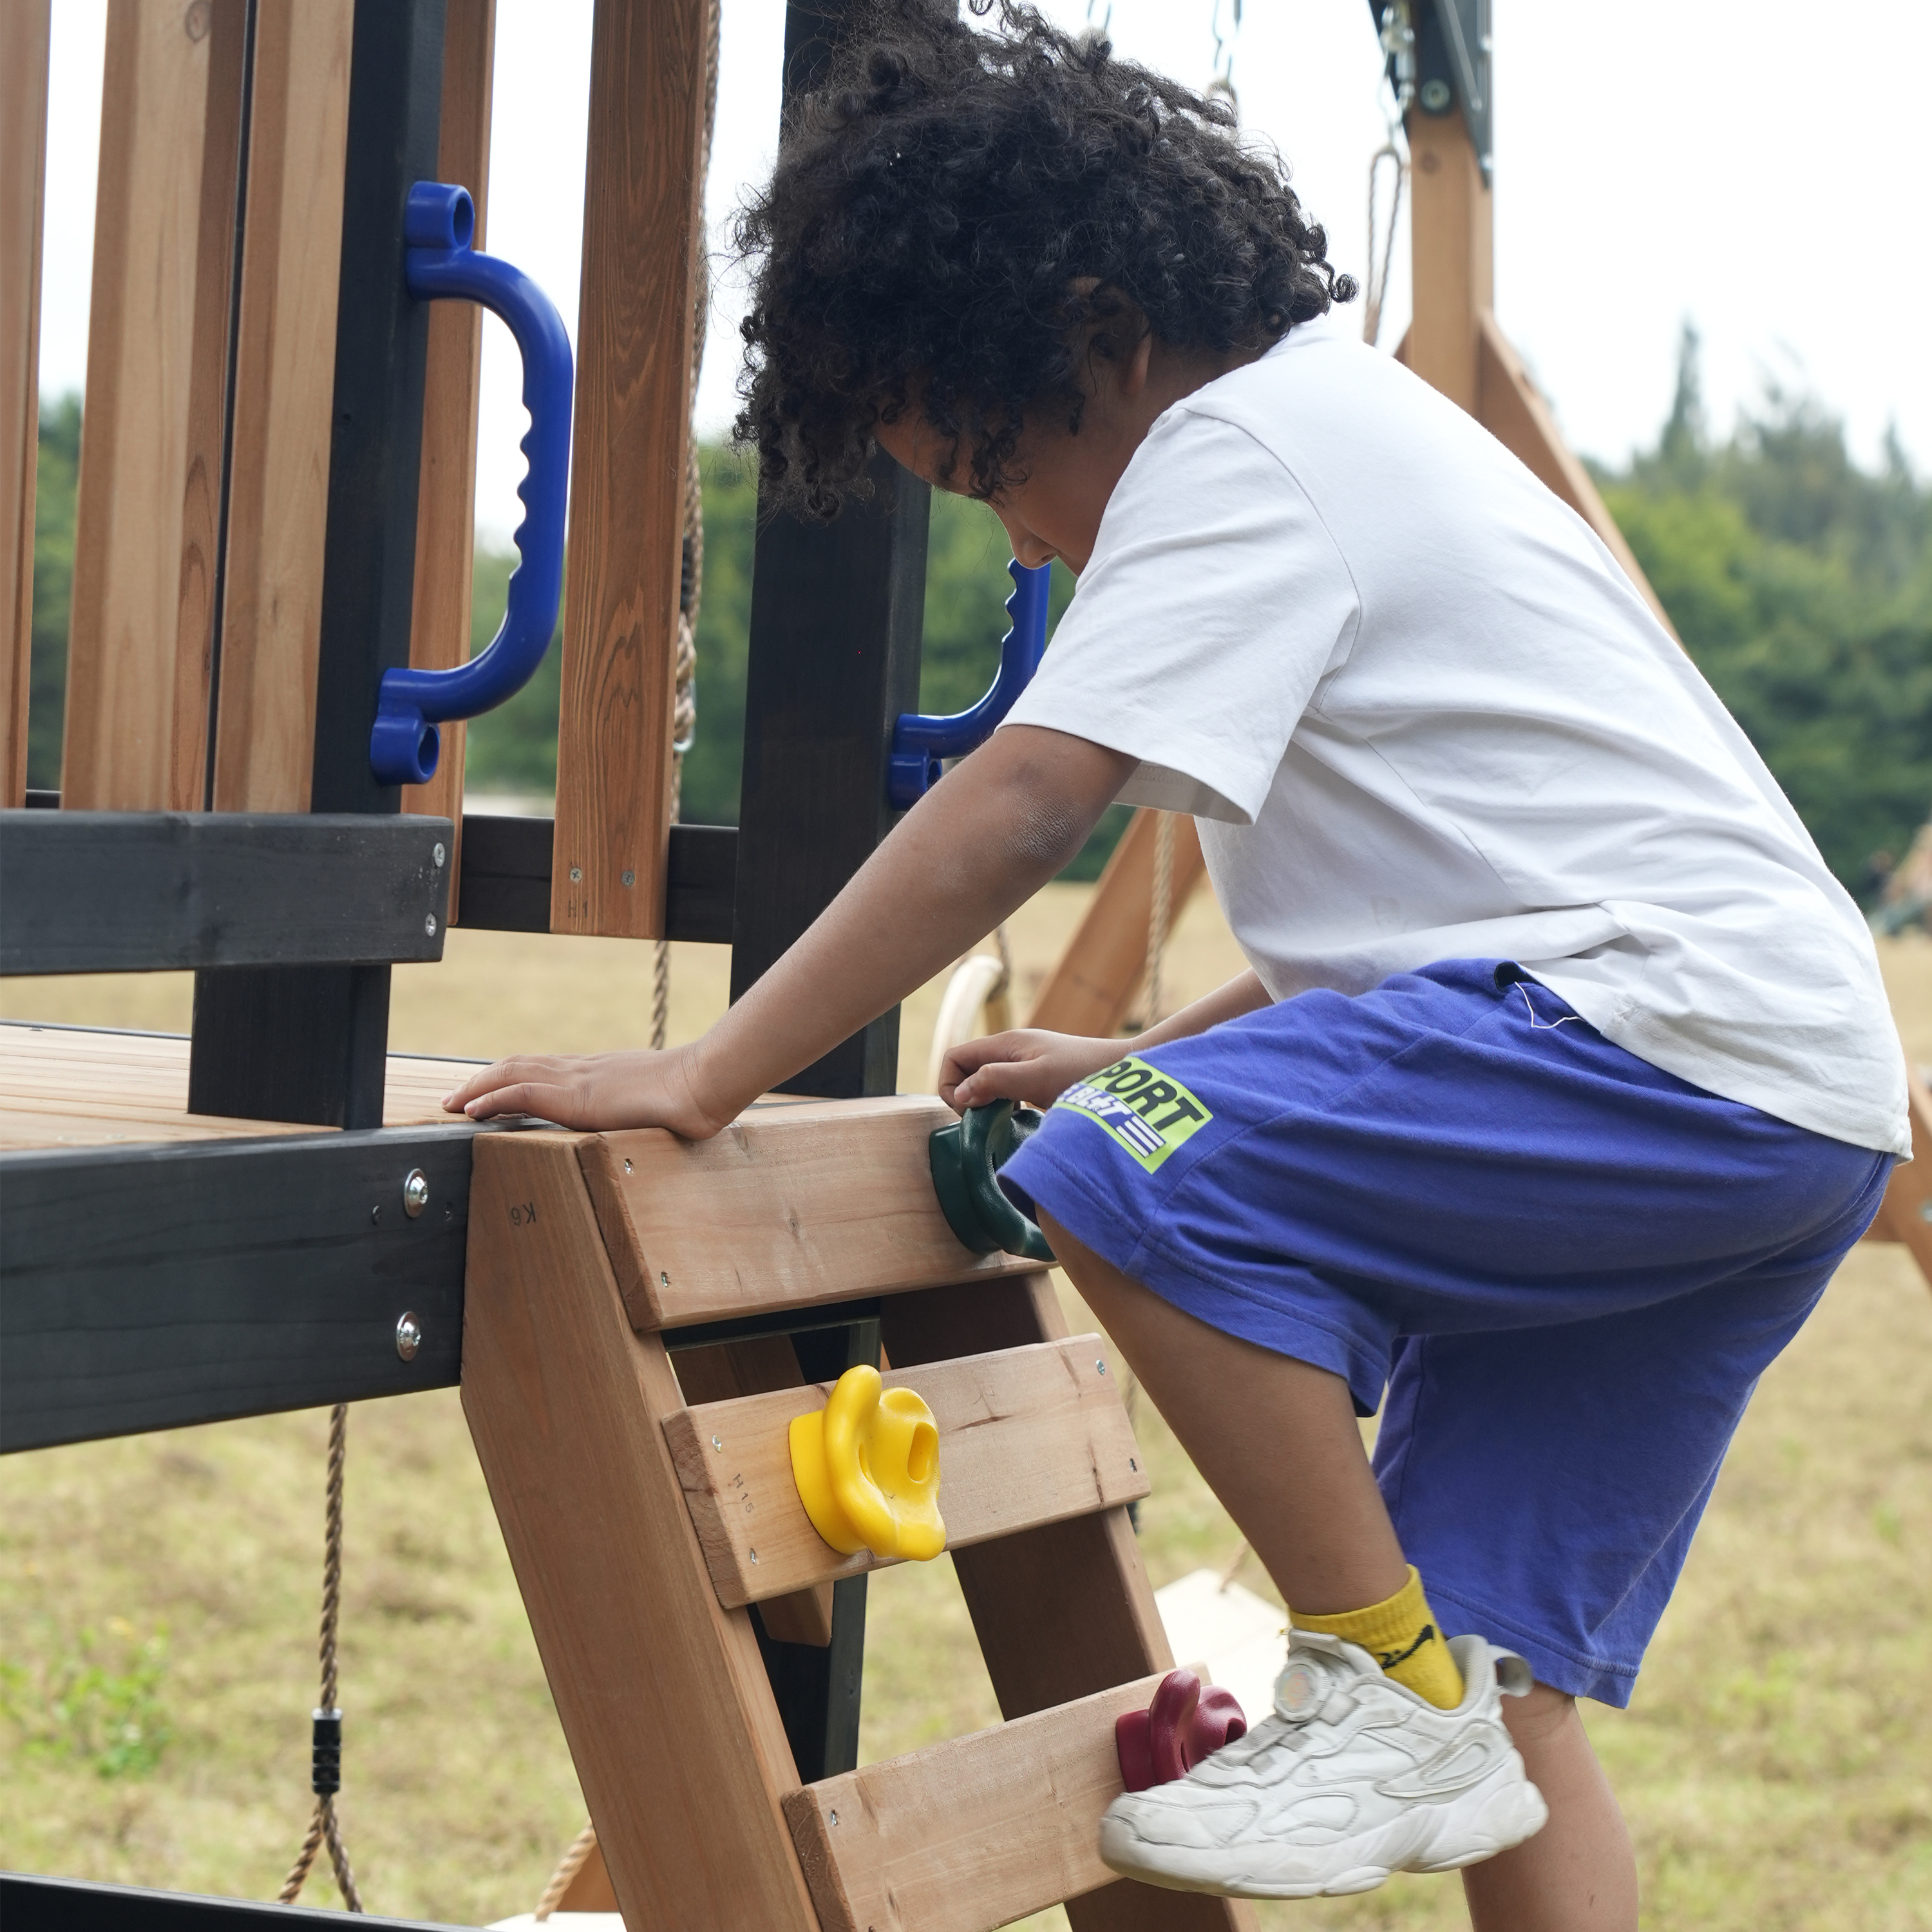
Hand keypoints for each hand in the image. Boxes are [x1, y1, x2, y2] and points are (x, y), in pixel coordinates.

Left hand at [441, 1041, 730, 1136]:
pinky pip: (523, 1092)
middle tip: (454, 1099)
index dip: (509, 1079)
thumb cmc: (689, 1097)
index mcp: (596, 1072)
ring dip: (477, 1088)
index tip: (487, 1093)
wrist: (702, 1084)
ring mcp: (577, 1080)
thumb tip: (645, 1124)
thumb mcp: (654, 1103)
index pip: (541, 1069)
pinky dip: (492, 1098)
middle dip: (481, 1081)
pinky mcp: (577, 1097)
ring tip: (452, 1104)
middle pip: (517, 1066)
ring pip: (512, 1073)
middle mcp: (580, 1070)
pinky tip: (471, 1110)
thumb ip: (638, 1109)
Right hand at [939, 1029, 1129, 1113]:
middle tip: (985, 1120)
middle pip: (966, 1069)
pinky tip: (1018, 1118)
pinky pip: (1004, 1089)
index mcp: (1005, 1043)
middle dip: (965, 1095)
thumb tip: (960, 1094)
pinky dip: (1002, 1105)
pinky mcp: (1037, 1076)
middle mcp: (1011, 1049)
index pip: (953, 1057)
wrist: (1123, 1070)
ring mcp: (1024, 1062)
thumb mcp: (1036, 1078)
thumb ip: (995, 1081)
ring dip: (984, 1102)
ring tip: (1001, 1121)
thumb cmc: (1082, 1073)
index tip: (971, 1111)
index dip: (950, 1085)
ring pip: (985, 1080)